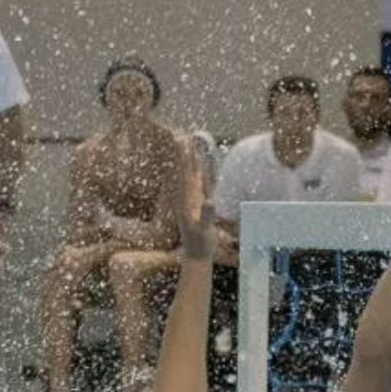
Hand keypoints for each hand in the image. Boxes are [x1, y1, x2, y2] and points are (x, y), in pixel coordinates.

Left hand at [175, 132, 215, 261]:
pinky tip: (198, 165)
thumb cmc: (200, 244)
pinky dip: (198, 173)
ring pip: (190, 176)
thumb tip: (209, 202)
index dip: (184, 159)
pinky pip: (198, 185)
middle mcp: (186, 199)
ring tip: (186, 145)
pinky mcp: (197, 205)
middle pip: (184, 171)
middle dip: (183, 154)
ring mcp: (191, 201)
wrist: (196, 255)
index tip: (182, 143)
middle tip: (180, 136)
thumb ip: (206, 217)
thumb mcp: (203, 231)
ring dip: (188, 161)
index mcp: (186, 201)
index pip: (184, 175)